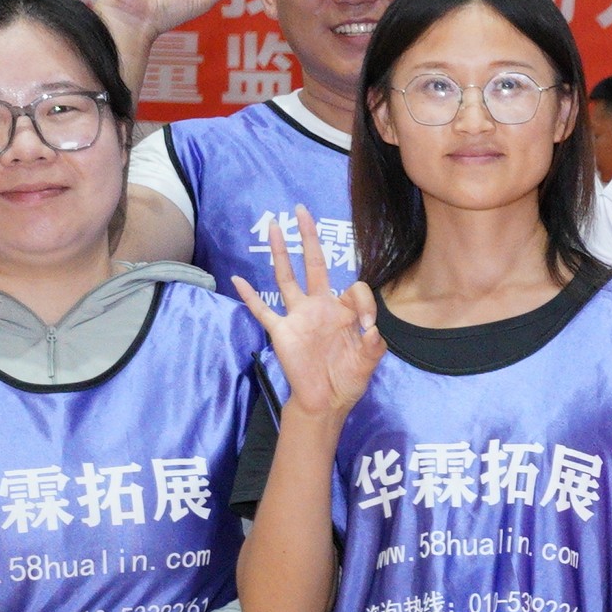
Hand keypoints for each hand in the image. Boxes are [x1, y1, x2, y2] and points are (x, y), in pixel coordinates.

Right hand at [234, 209, 382, 424]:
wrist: (326, 401)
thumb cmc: (349, 378)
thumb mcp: (369, 360)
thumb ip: (373, 342)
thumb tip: (369, 327)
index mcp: (344, 310)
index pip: (354, 287)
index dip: (364, 300)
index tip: (368, 324)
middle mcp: (319, 306)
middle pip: (313, 263)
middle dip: (309, 237)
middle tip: (302, 210)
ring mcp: (298, 316)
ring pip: (286, 277)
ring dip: (281, 252)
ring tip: (274, 227)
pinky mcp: (282, 331)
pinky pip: (263, 311)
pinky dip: (250, 297)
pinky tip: (238, 280)